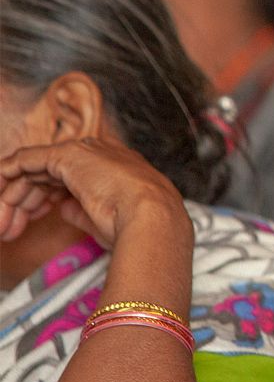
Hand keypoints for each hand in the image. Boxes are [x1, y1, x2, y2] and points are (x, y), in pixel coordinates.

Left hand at [0, 137, 188, 247]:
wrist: (150, 218)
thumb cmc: (138, 226)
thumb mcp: (105, 219)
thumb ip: (80, 209)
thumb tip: (62, 208)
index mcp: (114, 169)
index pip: (68, 178)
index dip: (46, 198)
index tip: (33, 220)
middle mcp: (98, 156)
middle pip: (47, 175)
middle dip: (24, 201)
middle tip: (8, 228)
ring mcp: (82, 153)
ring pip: (33, 170)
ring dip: (13, 197)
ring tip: (3, 224)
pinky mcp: (65, 156)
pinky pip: (24, 160)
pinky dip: (6, 174)